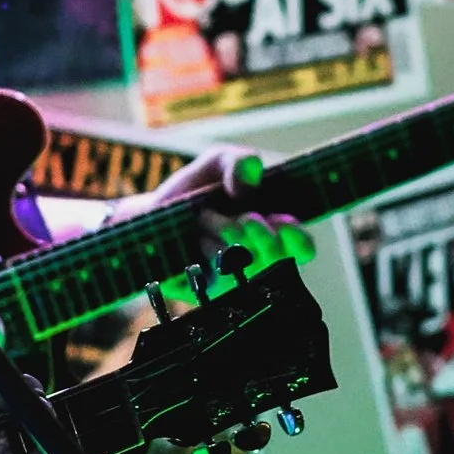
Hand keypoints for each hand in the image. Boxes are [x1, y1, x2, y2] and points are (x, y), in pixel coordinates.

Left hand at [131, 148, 315, 286]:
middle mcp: (257, 258)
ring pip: (243, 262)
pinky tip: (196, 239)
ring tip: (204, 218)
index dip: (297, 238)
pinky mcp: (210, 293)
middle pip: (275, 257)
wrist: (151, 216)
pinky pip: (218, 279)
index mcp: (272, 229)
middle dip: (258, 233)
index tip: (283, 221)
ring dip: (223, 233)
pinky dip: (206, 252)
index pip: (301, 247)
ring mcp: (235, 278)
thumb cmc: (194, 191)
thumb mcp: (217, 163)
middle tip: (244, 219)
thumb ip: (239, 160)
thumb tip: (251, 177)